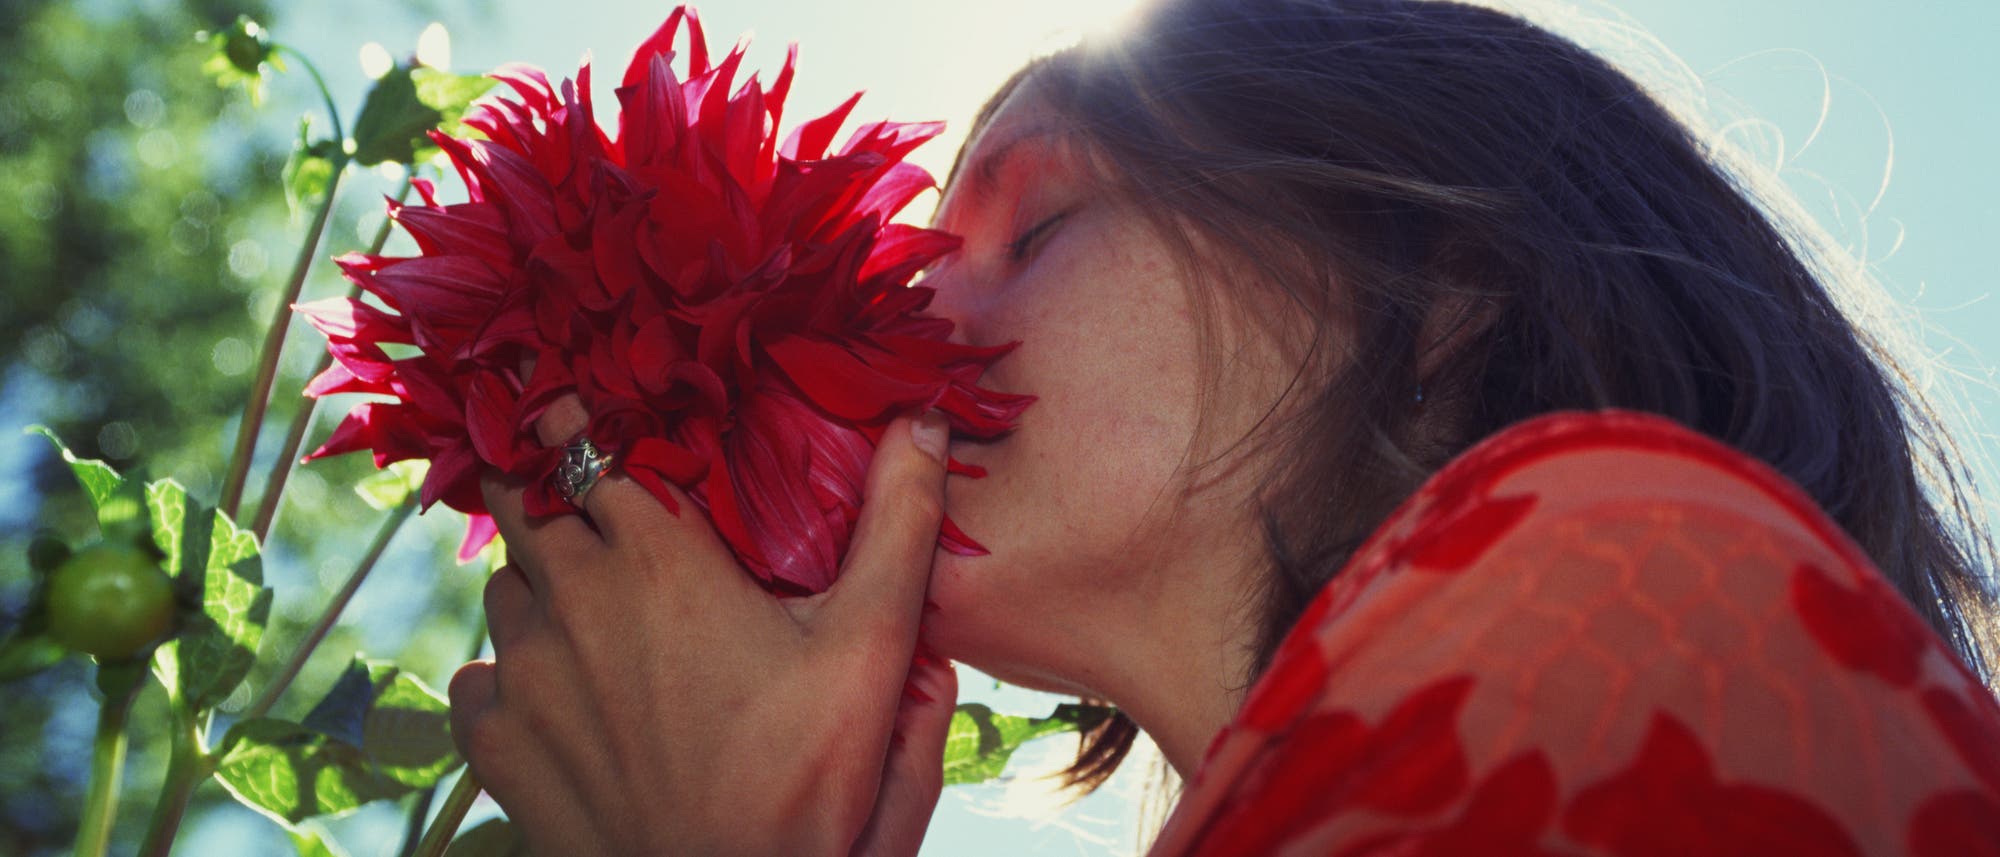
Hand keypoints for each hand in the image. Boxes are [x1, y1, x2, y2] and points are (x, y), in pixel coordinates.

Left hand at [448, 397, 959, 855]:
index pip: (577, 439)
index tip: (581, 401)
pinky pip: (479, 676)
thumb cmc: (804, 780)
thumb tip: (921, 423)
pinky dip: (511, 670)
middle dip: (537, 476)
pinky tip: (563, 690)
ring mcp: (522, 676)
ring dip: (539, 579)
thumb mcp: (872, 649)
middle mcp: (570, 601)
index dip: (572, 412)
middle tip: (579, 485)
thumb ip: (897, 525)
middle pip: (517, 497)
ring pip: (504, 588)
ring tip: (595, 605)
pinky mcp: (495, 744)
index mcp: (656, 557)